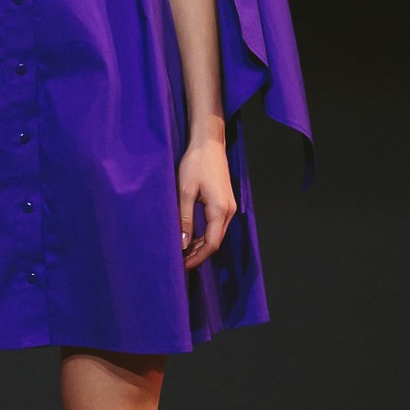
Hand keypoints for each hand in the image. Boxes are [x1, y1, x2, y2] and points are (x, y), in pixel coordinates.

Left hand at [177, 136, 236, 268]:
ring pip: (217, 234)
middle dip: (198, 254)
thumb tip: (183, 244)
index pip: (211, 244)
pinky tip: (192, 237)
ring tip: (182, 252)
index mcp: (220, 210)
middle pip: (215, 242)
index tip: (182, 266)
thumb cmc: (195, 164)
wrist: (209, 144)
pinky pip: (217, 225)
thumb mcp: (185, 191)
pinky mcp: (226, 202)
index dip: (197, 258)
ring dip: (201, 245)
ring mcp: (230, 207)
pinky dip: (205, 234)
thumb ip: (184, 218)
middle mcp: (229, 211)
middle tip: (179, 261)